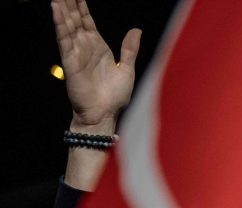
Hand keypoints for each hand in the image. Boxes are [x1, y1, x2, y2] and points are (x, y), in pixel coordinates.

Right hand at [52, 0, 140, 130]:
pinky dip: (59, 23)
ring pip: (67, 25)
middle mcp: (85, 47)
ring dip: (62, 9)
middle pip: (75, 19)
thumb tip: (137, 31)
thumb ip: (129, 49)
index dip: (82, 7)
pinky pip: (63, 39)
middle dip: (70, 4)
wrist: (105, 114)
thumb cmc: (115, 97)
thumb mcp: (127, 68)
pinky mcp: (69, 60)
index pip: (87, 21)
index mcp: (98, 48)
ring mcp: (76, 53)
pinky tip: (56, 8)